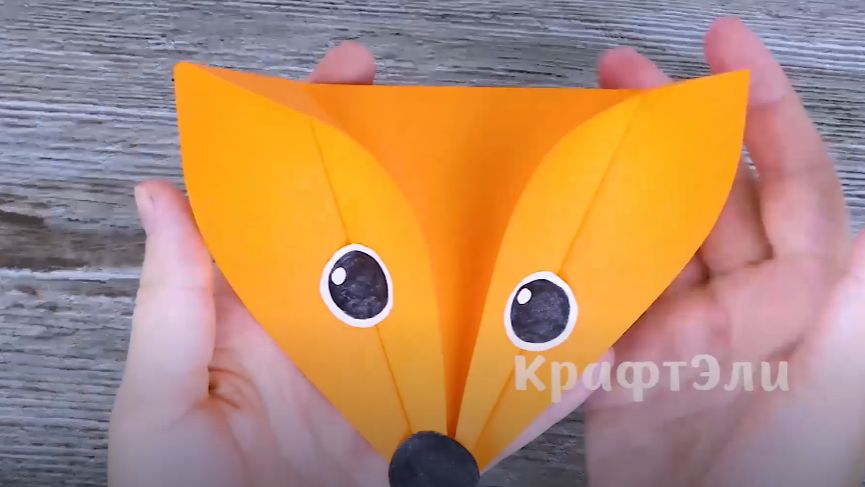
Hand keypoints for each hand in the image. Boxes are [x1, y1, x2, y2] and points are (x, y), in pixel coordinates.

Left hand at [107, 41, 593, 486]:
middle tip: (475, 138)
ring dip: (493, 275)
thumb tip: (160, 196)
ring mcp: (381, 383)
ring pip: (445, 312)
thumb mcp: (162, 396)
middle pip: (387, 241)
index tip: (354, 75)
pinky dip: (530, 385)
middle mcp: (330, 334)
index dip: (322, 134)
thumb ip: (174, 301)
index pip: (299, 204)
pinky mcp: (417, 439)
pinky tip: (573, 354)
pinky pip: (481, 406)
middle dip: (428, 185)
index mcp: (265, 309)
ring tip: (543, 230)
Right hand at [586, 18, 864, 486]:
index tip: (724, 45)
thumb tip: (861, 223)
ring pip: (649, 231)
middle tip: (620, 73)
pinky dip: (579, 248)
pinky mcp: (630, 356)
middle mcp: (747, 300)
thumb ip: (852, 297)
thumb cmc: (786, 471)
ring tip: (581, 127)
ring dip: (617, 178)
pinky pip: (604, 285)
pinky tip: (556, 212)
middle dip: (669, 125)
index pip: (790, 178)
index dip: (763, 106)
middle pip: (707, 191)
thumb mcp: (840, 374)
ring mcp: (684, 326)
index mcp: (807, 293)